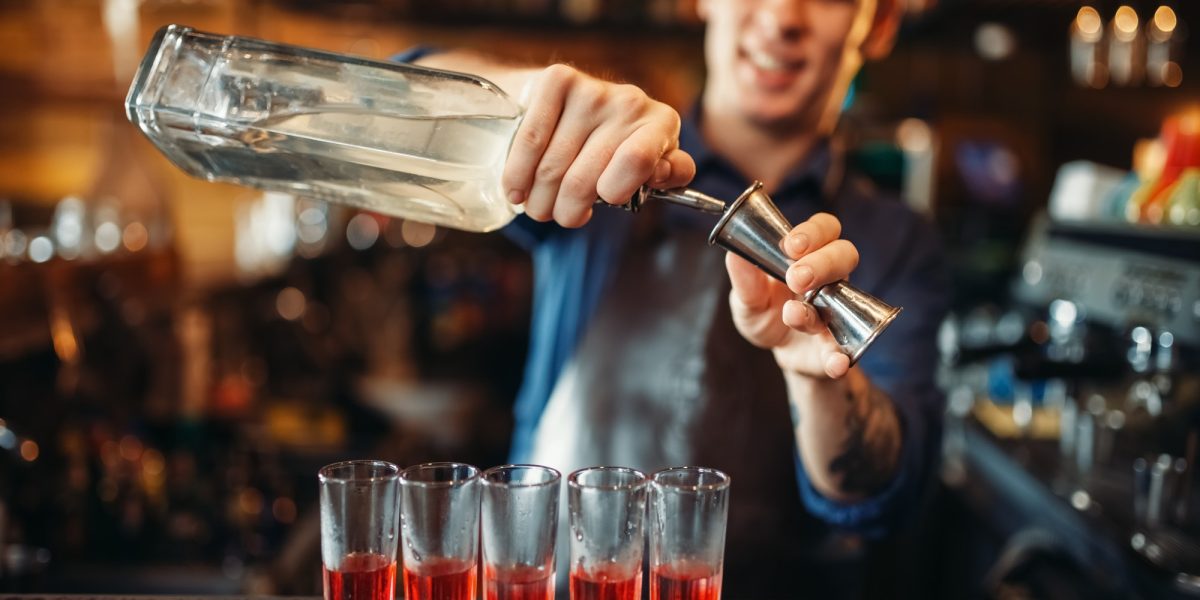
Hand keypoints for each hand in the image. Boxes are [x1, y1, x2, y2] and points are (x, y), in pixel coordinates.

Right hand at [502, 64, 695, 227]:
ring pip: (553, 166)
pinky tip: (516, 191)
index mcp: (661, 124)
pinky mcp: (558, 79)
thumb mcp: (651, 163)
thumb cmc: (617, 145)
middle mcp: (630, 102)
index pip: (638, 161)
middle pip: (585, 177)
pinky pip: (531, 140)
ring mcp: (593, 89)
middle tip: (558, 217)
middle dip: (565, 210)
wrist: (577, 99)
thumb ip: (670, 174)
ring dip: (539, 200)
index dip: (613, 192)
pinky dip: (517, 174)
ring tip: (538, 208)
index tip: (596, 205)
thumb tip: (660, 173)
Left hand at [725, 212, 859, 378]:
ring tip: (794, 314)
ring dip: (822, 304)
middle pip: (844, 254)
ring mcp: (839, 310)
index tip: (791, 245)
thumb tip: (734, 255)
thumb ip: (743, 279)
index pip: (824, 228)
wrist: (779, 352)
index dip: (813, 232)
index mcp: (808, 256)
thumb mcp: (747, 298)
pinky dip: (842, 357)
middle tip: (795, 278)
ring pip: (849, 296)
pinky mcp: (839, 344)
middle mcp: (830, 277)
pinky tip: (836, 363)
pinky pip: (847, 349)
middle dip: (821, 262)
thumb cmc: (766, 313)